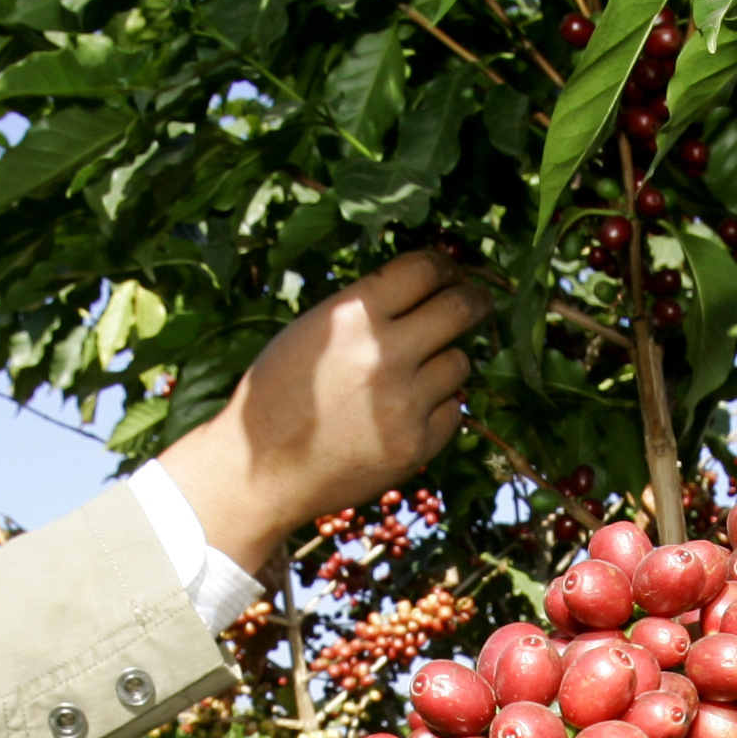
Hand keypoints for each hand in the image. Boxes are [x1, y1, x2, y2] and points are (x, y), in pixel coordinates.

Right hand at [158, 252, 489, 577]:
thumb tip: (423, 287)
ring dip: (446, 361)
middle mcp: (384, 353)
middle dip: (474, 300)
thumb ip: (363, 308)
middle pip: (460, 308)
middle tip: (475, 302)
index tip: (451, 273)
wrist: (261, 470)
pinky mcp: (416, 445)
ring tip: (416, 373)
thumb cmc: (277, 395)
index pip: (425, 269)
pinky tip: (406, 414)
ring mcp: (404, 402)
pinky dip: (437, 409)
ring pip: (460, 362)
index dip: (444, 267)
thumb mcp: (309, 332)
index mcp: (352, 316)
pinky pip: (452, 411)